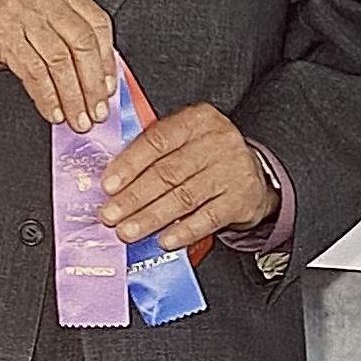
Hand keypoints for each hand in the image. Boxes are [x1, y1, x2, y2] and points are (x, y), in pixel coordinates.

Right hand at [0, 0, 114, 132]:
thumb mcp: (35, 28)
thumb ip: (65, 40)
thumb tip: (99, 78)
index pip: (95, 22)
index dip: (105, 60)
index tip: (109, 88)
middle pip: (81, 40)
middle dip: (92, 83)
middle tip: (96, 110)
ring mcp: (16, 8)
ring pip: (59, 58)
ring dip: (71, 95)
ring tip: (76, 117)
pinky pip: (33, 70)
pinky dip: (47, 96)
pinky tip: (52, 111)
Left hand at [100, 104, 276, 247]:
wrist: (252, 173)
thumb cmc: (207, 155)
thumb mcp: (184, 138)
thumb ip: (153, 150)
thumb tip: (113, 180)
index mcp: (196, 120)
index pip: (157, 141)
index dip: (129, 165)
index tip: (108, 186)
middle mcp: (216, 142)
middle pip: (167, 172)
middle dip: (134, 198)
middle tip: (110, 215)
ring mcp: (231, 170)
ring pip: (183, 197)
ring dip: (151, 218)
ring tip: (128, 231)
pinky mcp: (241, 199)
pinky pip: (208, 218)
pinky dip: (183, 231)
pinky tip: (164, 240)